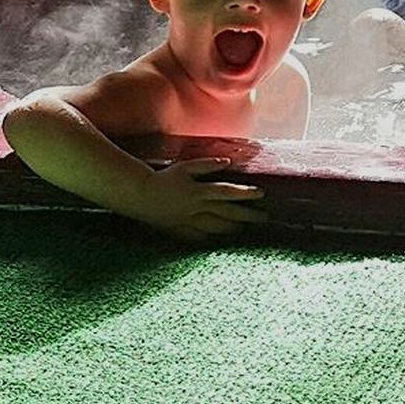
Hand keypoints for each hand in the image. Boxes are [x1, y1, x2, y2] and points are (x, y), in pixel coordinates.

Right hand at [127, 157, 265, 241]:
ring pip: (216, 228)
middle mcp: (197, 208)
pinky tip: (221, 241)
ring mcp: (189, 221)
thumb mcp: (185, 167)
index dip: (245, 193)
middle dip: (247, 216)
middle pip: (227, 213)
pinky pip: (200, 237)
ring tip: (246, 228)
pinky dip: (212, 239)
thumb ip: (207, 165)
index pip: (227, 192)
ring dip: (233, 228)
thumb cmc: (163, 178)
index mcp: (199, 191)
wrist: (140, 195)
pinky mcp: (180, 230)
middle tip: (264, 217)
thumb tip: (226, 162)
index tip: (261, 194)